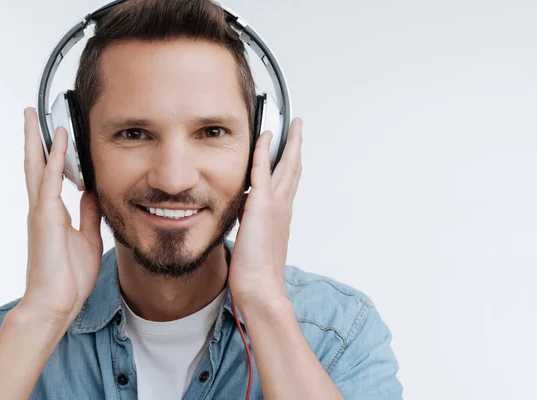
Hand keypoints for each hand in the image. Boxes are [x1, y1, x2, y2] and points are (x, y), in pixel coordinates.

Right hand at [20, 107, 102, 327]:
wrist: (57, 303)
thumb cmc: (69, 277)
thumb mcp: (87, 238)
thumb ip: (88, 214)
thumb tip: (92, 192)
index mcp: (53, 213)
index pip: (51, 175)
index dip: (53, 153)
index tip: (57, 133)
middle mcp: (43, 208)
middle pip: (36, 165)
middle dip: (35, 138)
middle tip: (31, 114)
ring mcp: (41, 211)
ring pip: (36, 167)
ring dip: (37, 139)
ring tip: (32, 115)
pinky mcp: (44, 217)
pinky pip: (50, 181)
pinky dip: (54, 159)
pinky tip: (57, 141)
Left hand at [228, 118, 302, 306]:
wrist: (261, 287)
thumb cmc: (258, 274)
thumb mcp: (256, 244)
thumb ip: (253, 226)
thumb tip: (244, 215)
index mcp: (282, 216)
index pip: (288, 184)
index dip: (291, 165)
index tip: (292, 152)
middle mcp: (283, 207)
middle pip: (294, 169)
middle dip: (297, 147)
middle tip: (299, 129)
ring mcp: (275, 204)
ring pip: (286, 165)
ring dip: (289, 142)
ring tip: (292, 126)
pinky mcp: (261, 205)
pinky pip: (262, 170)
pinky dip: (263, 151)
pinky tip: (264, 137)